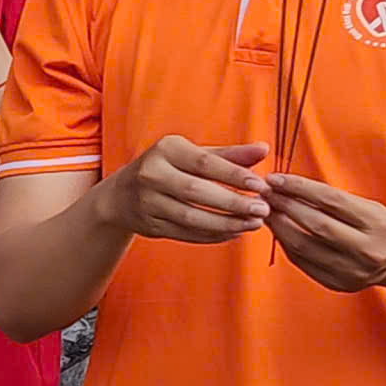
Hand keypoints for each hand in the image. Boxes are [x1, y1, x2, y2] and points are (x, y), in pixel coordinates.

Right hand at [104, 137, 269, 243]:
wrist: (121, 195)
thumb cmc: (167, 168)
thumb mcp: (193, 154)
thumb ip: (229, 154)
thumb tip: (264, 150)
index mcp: (166, 150)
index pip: (205, 163)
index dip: (234, 175)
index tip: (261, 186)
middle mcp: (151, 174)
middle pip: (196, 192)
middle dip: (233, 203)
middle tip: (263, 210)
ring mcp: (147, 201)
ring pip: (191, 217)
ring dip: (226, 223)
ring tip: (253, 224)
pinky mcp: (149, 225)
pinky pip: (186, 234)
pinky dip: (213, 235)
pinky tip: (233, 233)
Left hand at [265, 174, 385, 291]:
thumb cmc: (377, 226)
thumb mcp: (366, 207)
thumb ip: (331, 199)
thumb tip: (286, 185)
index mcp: (377, 224)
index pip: (331, 200)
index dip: (299, 188)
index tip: (275, 178)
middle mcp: (367, 249)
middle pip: (315, 224)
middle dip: (285, 206)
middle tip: (264, 193)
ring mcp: (351, 270)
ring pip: (303, 246)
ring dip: (278, 225)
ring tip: (265, 210)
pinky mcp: (337, 284)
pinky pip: (301, 261)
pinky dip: (285, 243)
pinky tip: (277, 230)